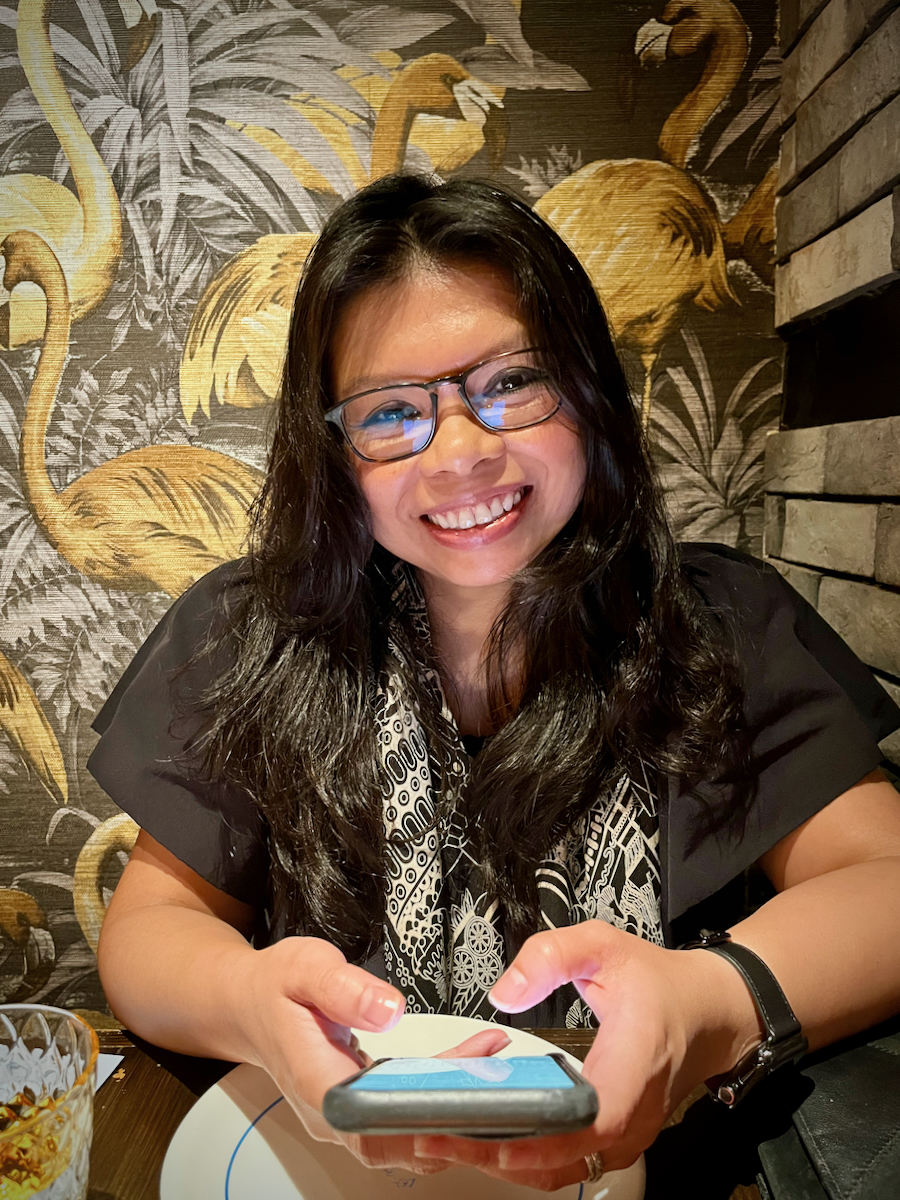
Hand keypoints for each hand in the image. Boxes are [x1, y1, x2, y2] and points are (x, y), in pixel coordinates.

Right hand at [233, 935, 512, 1174]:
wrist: (248, 1003)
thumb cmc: (274, 987)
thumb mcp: (304, 967)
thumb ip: (345, 987)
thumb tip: (388, 1010)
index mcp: (316, 1082)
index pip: (371, 1124)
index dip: (420, 1124)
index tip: (465, 1102)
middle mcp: (332, 1113)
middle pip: (400, 1139)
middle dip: (456, 1117)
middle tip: (502, 1083)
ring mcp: (347, 1116)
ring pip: (408, 1135)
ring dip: (457, 1111)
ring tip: (498, 1069)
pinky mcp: (362, 1109)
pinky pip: (407, 1117)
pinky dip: (444, 1100)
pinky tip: (473, 1070)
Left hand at [413, 921, 758, 1183]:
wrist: (706, 1012)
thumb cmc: (660, 985)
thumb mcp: (605, 945)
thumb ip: (551, 956)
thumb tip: (505, 991)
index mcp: (635, 1062)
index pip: (591, 1118)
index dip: (539, 1132)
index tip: (488, 1128)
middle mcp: (633, 1112)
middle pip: (564, 1156)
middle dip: (495, 1149)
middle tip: (437, 1132)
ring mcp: (626, 1135)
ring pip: (561, 1170)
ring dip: (504, 1161)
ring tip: (448, 1138)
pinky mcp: (615, 1141)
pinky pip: (567, 1164)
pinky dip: (525, 1160)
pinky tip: (487, 1141)